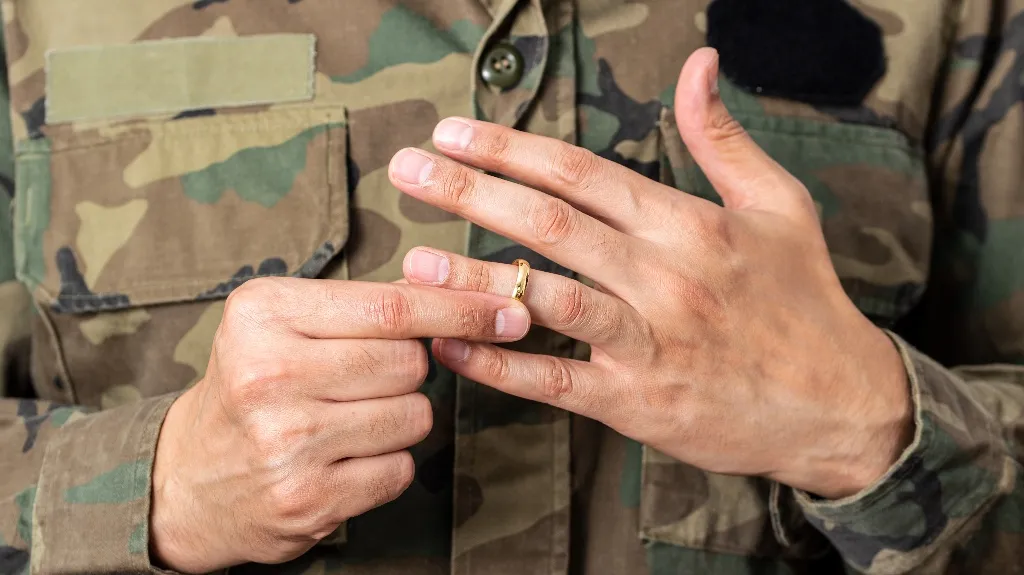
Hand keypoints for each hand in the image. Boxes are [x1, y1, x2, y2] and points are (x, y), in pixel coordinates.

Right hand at [150, 277, 529, 571]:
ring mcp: (287, 442)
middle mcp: (269, 374)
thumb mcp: (286, 324)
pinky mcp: (307, 498)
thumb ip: (368, 304)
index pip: (392, 306)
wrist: (187, 479)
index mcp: (264, 314)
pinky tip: (343, 457)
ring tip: (346, 419)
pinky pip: (401, 468)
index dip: (462, 306)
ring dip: (400, 417)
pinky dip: (387, 463)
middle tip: (364, 379)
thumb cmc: (253, 386)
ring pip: (415, 415)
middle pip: (411, 363)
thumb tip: (469, 290)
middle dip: (410, 370)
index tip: (510, 307)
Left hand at [388, 48, 912, 499]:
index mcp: (690, 225)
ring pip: (547, 299)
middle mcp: (664, 277)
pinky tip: (452, 344)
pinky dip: (499, 363)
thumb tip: (700, 64)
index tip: (455, 132)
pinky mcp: (637, 402)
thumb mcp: (780, 205)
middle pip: (551, 224)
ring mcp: (649, 342)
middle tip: (408, 170)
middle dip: (470, 192)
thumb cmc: (805, 302)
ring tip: (414, 259)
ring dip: (475, 277)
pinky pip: (555, 380)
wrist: (841, 406)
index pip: (582, 174)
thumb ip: (724, 137)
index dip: (510, 148)